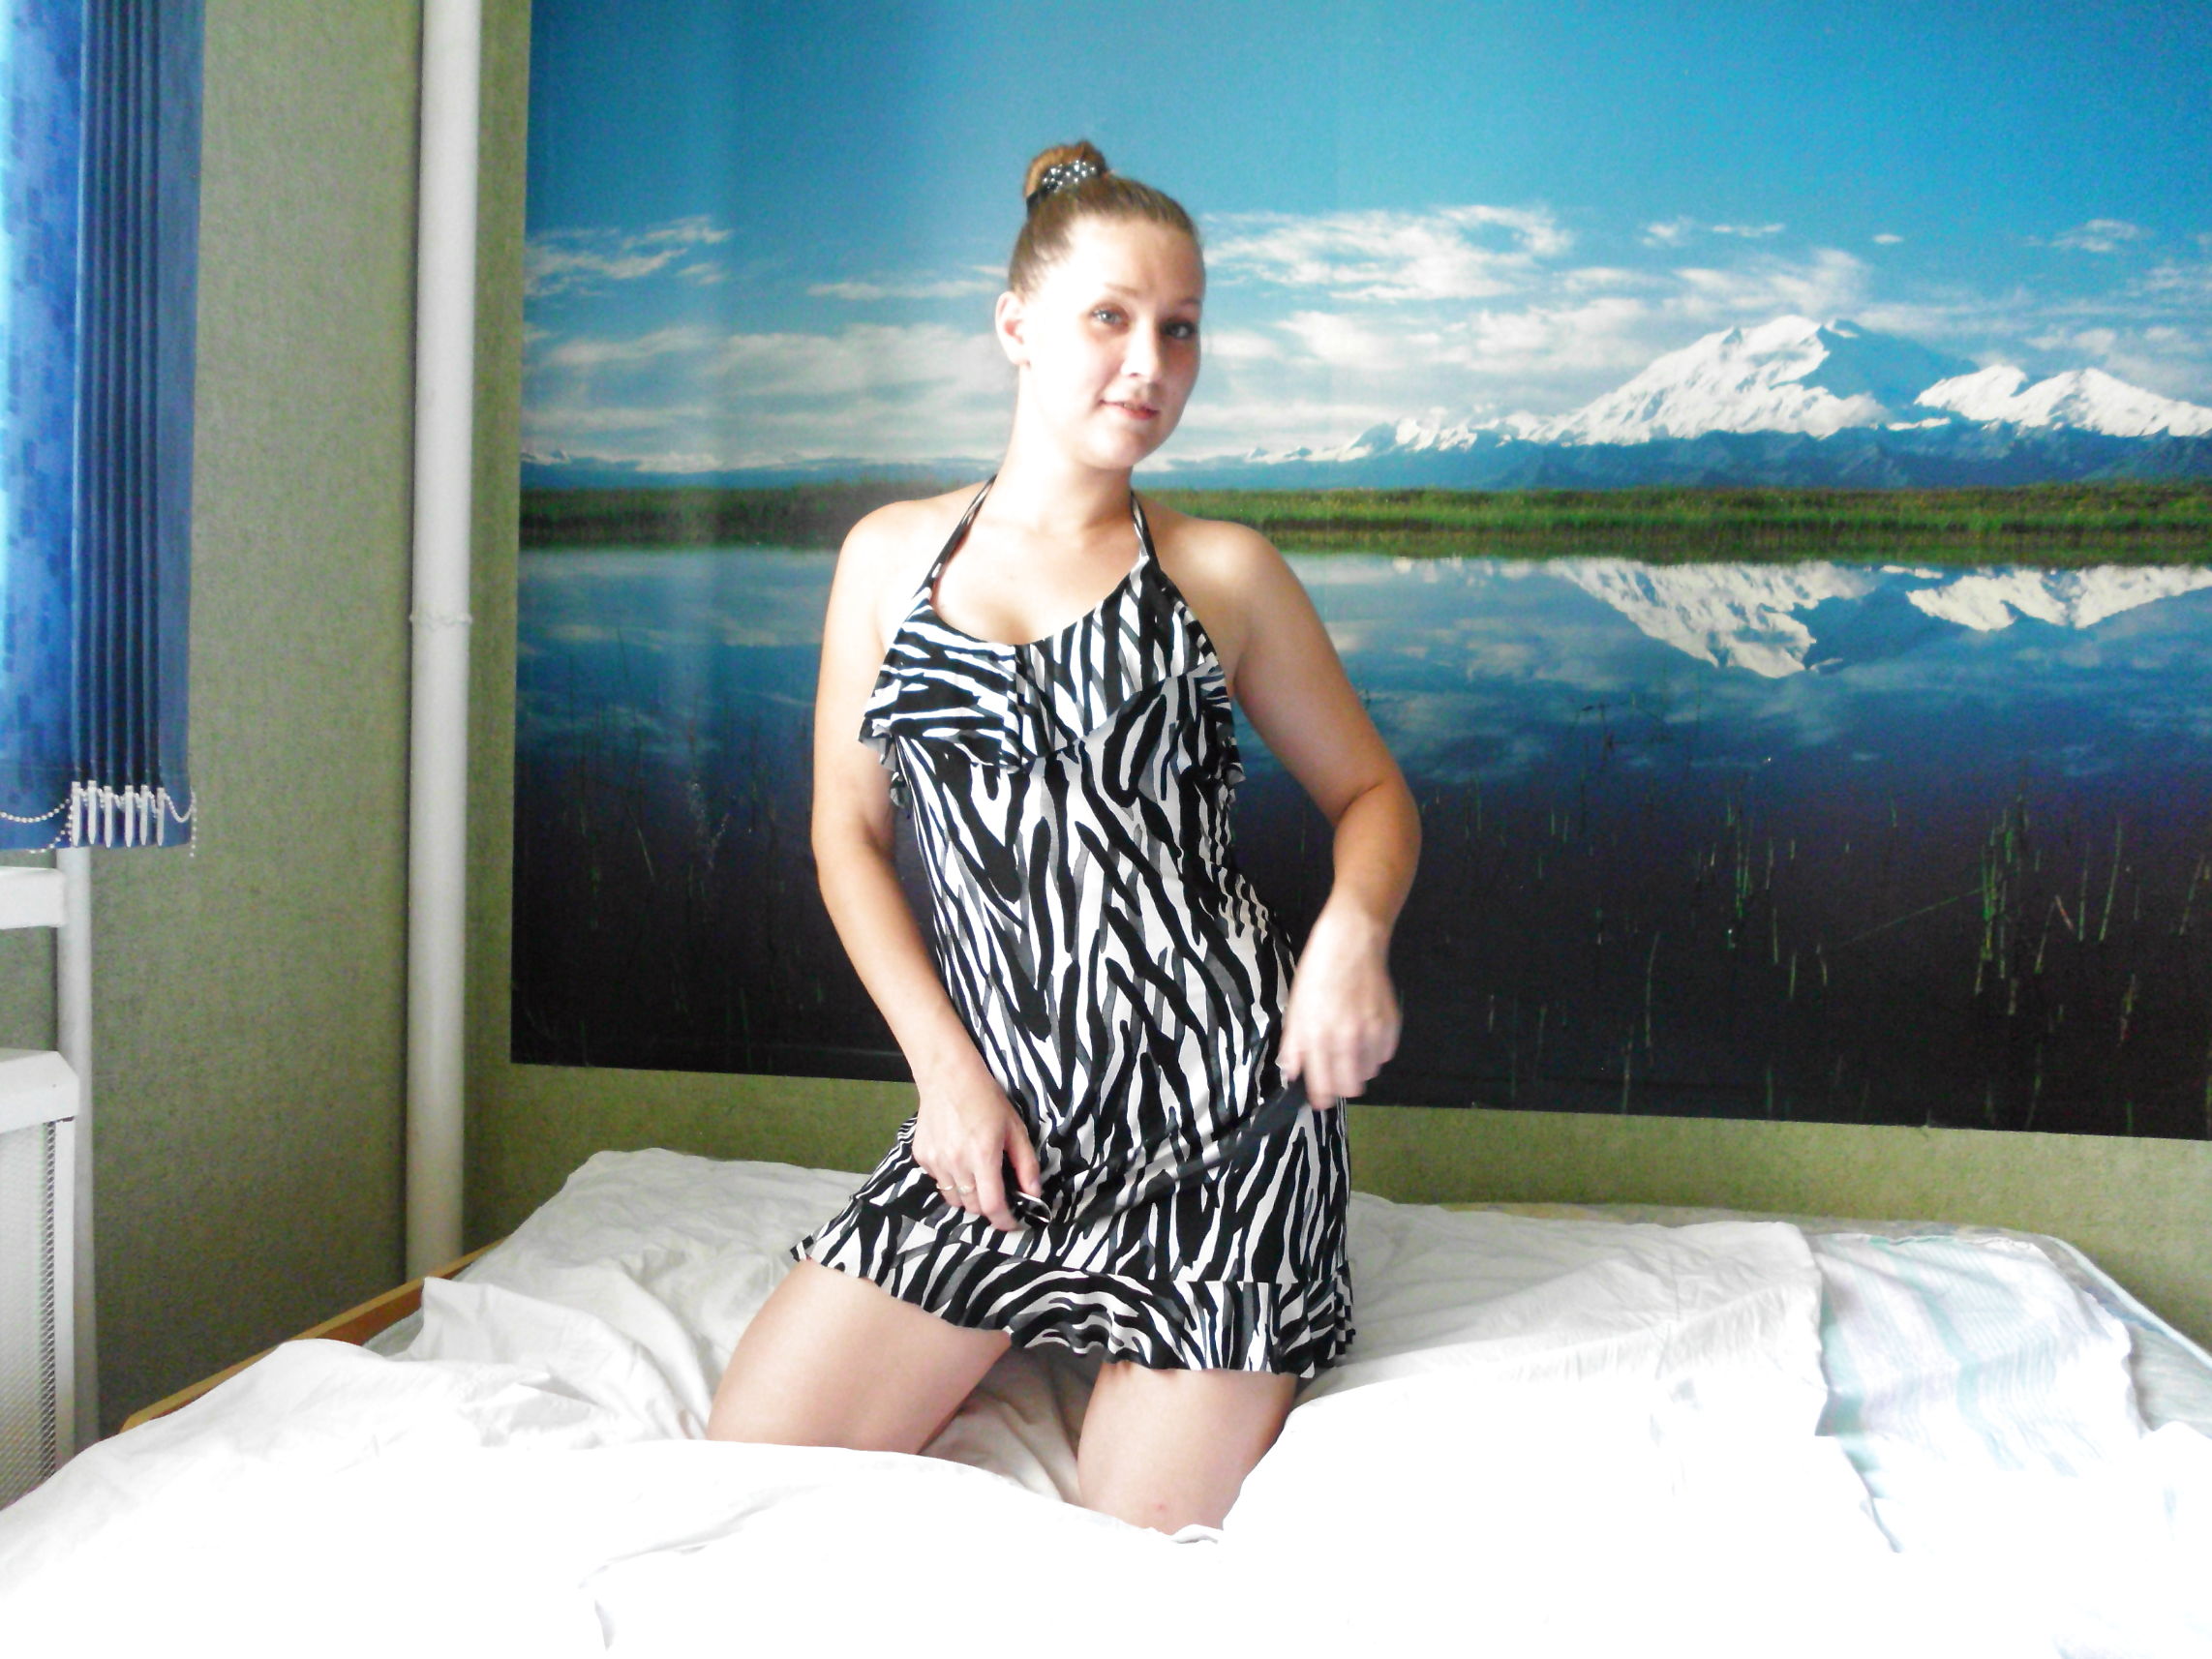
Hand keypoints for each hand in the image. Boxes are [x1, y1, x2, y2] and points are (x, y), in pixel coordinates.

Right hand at [910, 1054, 1042, 1231]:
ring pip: (953, 1198)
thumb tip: (1034, 1194)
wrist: (948, 1076)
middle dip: (988, 1206)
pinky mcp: (921, 1157)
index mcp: (983, 1156)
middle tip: (997, 1191)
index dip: (1003, 1221)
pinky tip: (957, 1158)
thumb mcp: (1015, 1128)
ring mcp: (935, 1161)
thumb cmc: (986, 1099)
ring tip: (976, 1175)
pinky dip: (951, 1180)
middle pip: (972, 1206)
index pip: (991, 1205)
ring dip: (968, 1196)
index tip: (1012, 1224)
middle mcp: (957, 1163)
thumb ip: (1026, 1164)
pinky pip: (939, 1182)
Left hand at [1277, 907, 1400, 1110]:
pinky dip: (1375, 1051)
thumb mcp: (1296, 1008)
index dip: (1321, 1097)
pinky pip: (1385, 1055)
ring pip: (1369, 1073)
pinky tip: (1365, 1034)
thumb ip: (1293, 1045)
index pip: (1323, 1084)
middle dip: (1341, 1085)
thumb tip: (1291, 1073)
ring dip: (1358, 1067)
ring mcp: (1372, 1032)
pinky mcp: (1391, 1024)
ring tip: (1349, 1048)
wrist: (1351, 942)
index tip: (1320, 1099)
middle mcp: (1347, 1039)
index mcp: (1318, 1036)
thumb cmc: (1318, 973)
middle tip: (1335, 1073)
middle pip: (1350, 1087)